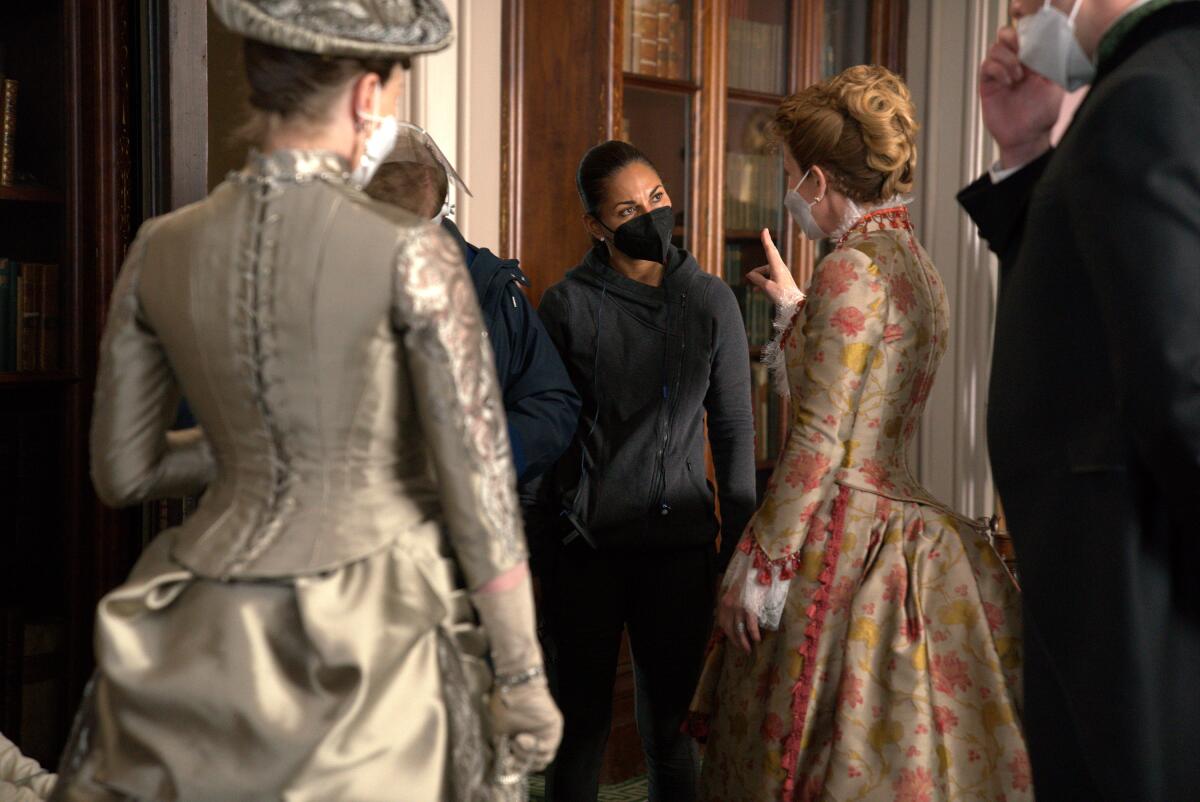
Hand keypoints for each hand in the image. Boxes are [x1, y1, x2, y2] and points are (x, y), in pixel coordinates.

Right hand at [489, 676, 562, 771]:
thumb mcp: (498, 732)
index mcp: (524, 742)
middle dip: (521, 764)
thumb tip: (504, 766)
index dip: (515, 768)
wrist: (513, 686)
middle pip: (535, 765)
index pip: (524, 764)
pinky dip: (533, 748)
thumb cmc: (503, 706)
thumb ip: (501, 750)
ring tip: (515, 742)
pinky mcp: (555, 728)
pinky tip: (521, 739)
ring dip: (526, 756)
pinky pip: (548, 748)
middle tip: (510, 756)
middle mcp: (538, 739)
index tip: (504, 764)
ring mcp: (547, 734)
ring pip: (543, 760)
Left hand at [716, 567, 760, 652]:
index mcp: (724, 602)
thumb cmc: (747, 581)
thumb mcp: (734, 592)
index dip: (728, 634)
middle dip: (735, 641)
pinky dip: (753, 633)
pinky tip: (757, 639)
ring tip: (748, 649)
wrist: (755, 569)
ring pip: (739, 629)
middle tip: (742, 649)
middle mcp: (728, 606)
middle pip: (730, 628)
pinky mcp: (749, 606)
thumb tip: (724, 615)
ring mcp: (738, 606)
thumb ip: (730, 603)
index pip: (723, 623)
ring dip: (743, 641)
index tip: (734, 641)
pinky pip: (750, 624)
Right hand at [746, 229, 801, 307]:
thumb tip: (750, 275)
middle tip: (750, 276)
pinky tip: (757, 290)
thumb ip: (757, 279)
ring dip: (759, 278)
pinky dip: (763, 282)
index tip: (764, 230)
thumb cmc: (782, 296)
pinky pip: (769, 278)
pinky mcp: (782, 281)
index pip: (770, 250)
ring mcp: (782, 275)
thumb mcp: (767, 287)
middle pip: (766, 263)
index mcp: (778, 267)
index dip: (766, 240)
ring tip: (754, 288)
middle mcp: (781, 268)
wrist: (796, 306)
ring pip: (767, 272)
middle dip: (758, 270)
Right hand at [979, 26, 1062, 167]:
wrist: (1026, 138)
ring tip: (1017, 76)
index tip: (1031, 43)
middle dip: (1011, 40)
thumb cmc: (1042, 116)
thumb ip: (1052, 65)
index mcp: (1032, 61)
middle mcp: (1015, 64)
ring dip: (1006, 59)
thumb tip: (1050, 47)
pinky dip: (997, 70)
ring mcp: (1000, 74)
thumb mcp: (1055, 87)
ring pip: (994, 49)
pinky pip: (986, 67)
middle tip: (1020, 53)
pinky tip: (1007, 82)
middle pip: (1005, 36)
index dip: (1025, 33)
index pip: (1024, 35)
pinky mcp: (988, 85)